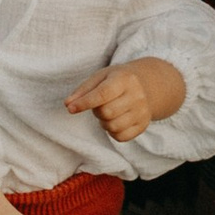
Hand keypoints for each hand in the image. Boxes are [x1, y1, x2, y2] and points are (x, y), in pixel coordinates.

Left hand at [65, 55, 186, 145]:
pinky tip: (115, 121)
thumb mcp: (100, 77)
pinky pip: (121, 137)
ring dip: (103, 122)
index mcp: (124, 79)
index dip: (85, 103)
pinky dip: (112, 132)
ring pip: (113, 127)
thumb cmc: (117, 80)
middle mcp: (137, 95)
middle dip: (96, 111)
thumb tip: (68, 105)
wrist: (146, 85)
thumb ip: (83, 90)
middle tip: (99, 105)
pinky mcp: (143, 125)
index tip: (71, 109)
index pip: (103, 94)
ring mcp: (142, 111)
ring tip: (107, 112)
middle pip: (107, 112)